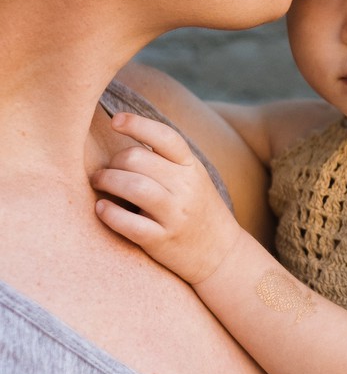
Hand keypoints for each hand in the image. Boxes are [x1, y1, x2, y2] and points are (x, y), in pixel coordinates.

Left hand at [92, 112, 242, 284]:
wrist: (221, 252)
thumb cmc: (198, 209)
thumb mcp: (192, 178)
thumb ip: (166, 160)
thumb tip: (126, 138)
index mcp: (191, 166)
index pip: (165, 136)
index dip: (137, 124)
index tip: (115, 120)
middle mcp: (186, 186)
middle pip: (137, 158)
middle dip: (113, 161)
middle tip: (104, 170)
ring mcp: (175, 214)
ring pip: (133, 186)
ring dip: (107, 180)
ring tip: (99, 183)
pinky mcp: (162, 240)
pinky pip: (129, 223)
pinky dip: (109, 213)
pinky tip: (101, 208)